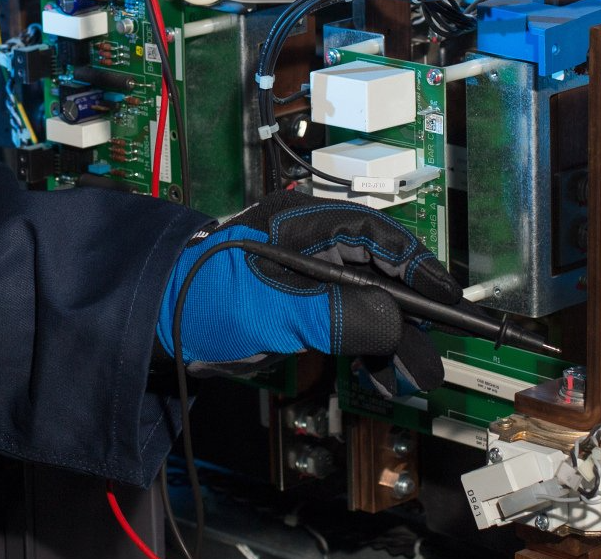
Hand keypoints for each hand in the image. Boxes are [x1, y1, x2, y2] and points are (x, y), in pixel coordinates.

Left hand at [155, 190, 460, 397]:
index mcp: (301, 221)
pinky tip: (381, 376)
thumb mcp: (278, 310)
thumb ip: (343, 314)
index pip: (376, 235)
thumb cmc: (203, 302)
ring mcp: (301, 274)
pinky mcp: (294, 305)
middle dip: (408, 316)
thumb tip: (399, 324)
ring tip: (409, 380)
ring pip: (365, 301)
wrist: (152, 325)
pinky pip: (344, 321)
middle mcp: (306, 240)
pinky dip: (366, 347)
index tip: (448, 302)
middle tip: (432, 356)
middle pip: (377, 270)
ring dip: (391, 340)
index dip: (417, 268)